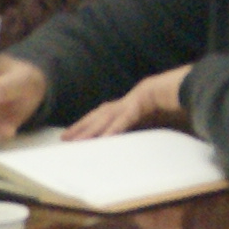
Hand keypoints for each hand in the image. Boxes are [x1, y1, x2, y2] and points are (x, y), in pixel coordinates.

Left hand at [62, 64, 189, 140]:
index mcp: (115, 107)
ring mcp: (124, 108)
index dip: (80, 126)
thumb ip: (125, 123)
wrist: (164, 87)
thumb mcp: (134, 115)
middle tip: (64, 139)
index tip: (67, 135)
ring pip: (103, 121)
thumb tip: (116, 135)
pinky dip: (112, 130)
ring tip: (77, 142)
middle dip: (78, 129)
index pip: (93, 118)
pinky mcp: (134, 110)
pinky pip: (122, 122)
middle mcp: (116, 107)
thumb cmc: (150, 102)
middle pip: (93, 119)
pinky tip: (104, 138)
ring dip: (89, 131)